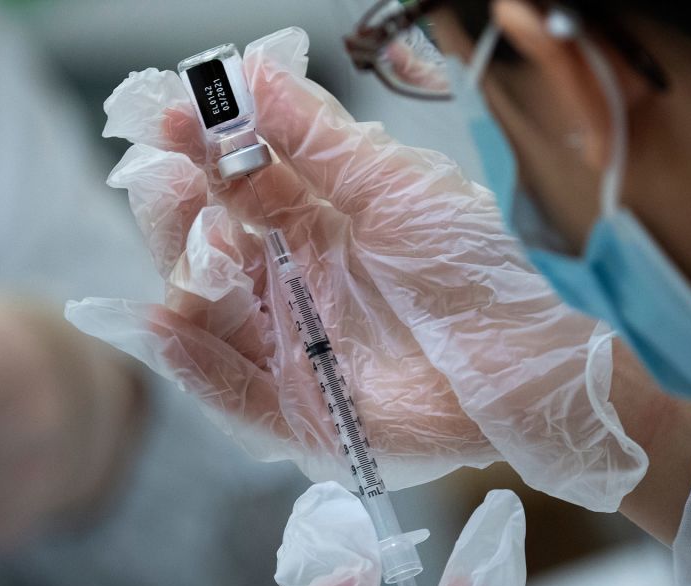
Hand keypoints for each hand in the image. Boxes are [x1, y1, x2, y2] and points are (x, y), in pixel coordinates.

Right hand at [68, 28, 644, 507]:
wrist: (524, 362)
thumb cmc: (470, 266)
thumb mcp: (395, 188)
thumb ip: (320, 139)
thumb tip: (255, 72)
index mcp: (313, 222)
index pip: (236, 182)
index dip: (201, 150)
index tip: (170, 119)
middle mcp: (291, 281)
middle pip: (207, 248)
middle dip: (180, 217)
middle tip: (174, 188)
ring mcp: (289, 345)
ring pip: (208, 315)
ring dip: (187, 283)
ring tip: (203, 259)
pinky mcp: (298, 408)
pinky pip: (230, 389)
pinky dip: (193, 364)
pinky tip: (166, 329)